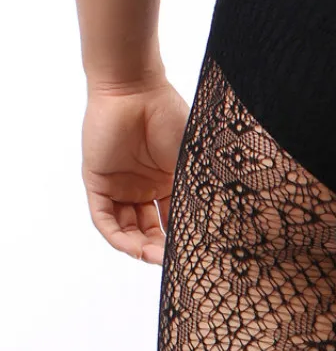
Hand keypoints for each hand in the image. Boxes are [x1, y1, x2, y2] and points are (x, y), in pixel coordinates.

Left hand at [81, 75, 189, 264]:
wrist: (137, 88)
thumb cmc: (171, 117)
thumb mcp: (193, 162)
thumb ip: (201, 192)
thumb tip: (222, 228)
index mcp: (168, 182)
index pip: (173, 220)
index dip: (181, 240)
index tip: (195, 254)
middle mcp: (143, 187)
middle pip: (149, 229)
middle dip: (159, 249)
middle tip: (173, 262)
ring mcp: (120, 185)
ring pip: (126, 228)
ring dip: (139, 247)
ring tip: (155, 257)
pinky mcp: (97, 181)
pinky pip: (104, 218)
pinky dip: (117, 236)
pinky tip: (133, 247)